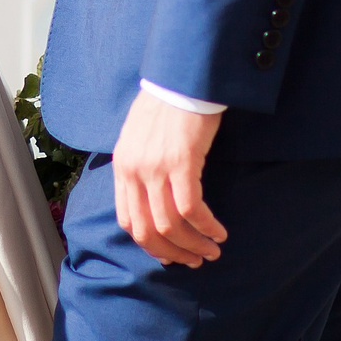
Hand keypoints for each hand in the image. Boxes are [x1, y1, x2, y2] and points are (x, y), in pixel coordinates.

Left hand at [111, 94, 226, 266]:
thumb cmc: (165, 104)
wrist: (181, 78)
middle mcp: (133, 171)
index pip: (127, 220)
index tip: (169, 253)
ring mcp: (154, 168)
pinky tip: (219, 233)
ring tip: (212, 251)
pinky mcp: (180, 162)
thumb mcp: (139, 137)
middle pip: (146, 230)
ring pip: (169, 225)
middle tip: (193, 261)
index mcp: (121, 166)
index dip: (149, 244)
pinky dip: (206, 227)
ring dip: (193, 244)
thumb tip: (153, 196)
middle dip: (172, 253)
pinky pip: (191, 208)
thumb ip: (140, 166)